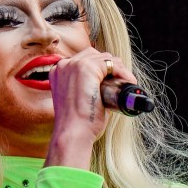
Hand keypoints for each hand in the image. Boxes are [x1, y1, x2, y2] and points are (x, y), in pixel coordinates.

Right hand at [45, 48, 137, 168]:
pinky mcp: (86, 68)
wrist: (73, 133)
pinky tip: (128, 82)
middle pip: (94, 55)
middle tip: (122, 81)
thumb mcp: (78, 101)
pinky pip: (111, 63)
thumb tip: (106, 88)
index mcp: (59, 73)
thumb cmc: (77, 124)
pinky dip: (123, 72)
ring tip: (126, 83)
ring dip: (119, 69)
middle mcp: (64, 66)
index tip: (113, 80)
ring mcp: (74, 65)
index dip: (101, 68)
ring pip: (104, 58)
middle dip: (111, 66)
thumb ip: (86, 90)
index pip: (84, 60)